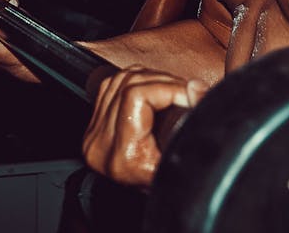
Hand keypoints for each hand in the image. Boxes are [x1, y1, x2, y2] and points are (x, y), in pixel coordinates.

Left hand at [81, 66, 207, 188]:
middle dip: (164, 81)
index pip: (137, 95)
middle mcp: (101, 145)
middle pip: (129, 83)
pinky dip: (135, 80)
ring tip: (173, 90)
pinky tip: (153, 90)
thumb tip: (195, 88)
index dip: (168, 87)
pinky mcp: (93, 129)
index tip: (190, 92)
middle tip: (186, 90)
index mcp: (122, 156)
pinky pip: (111, 86)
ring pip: (120, 80)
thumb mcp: (183, 163)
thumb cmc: (169, 188)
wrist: (144, 210)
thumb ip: (191, 125)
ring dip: (150, 78)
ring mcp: (94, 136)